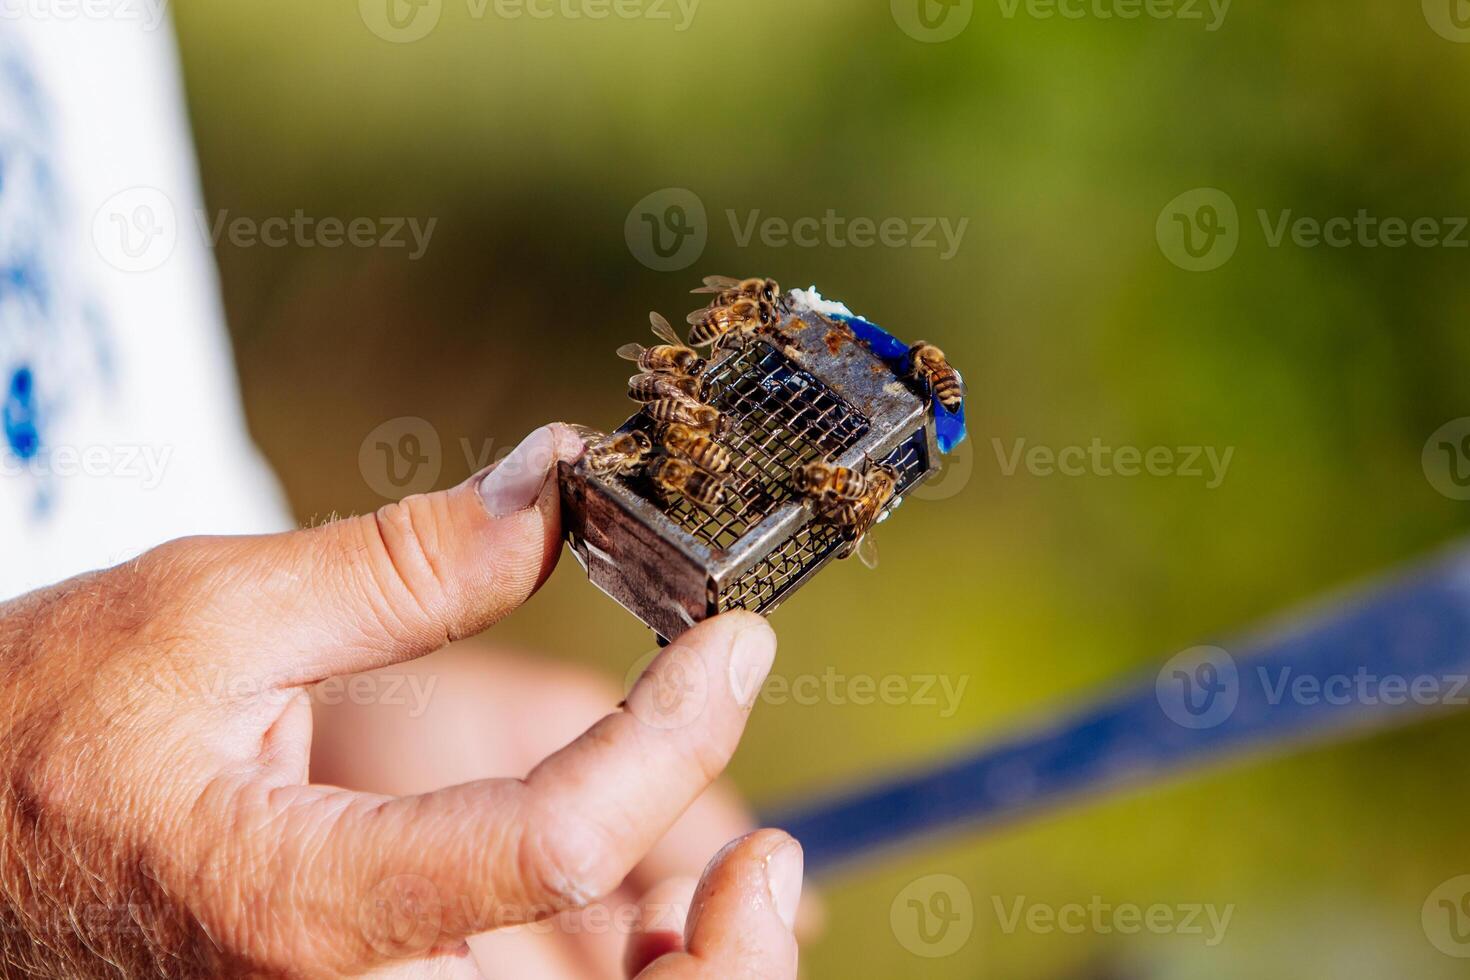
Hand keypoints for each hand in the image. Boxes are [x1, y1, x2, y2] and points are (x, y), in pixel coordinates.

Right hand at [0, 424, 793, 977]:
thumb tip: (555, 486)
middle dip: (723, 961)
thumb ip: (403, 563)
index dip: (671, 734)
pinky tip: (653, 910)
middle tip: (773, 856)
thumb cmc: (28, 736)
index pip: (552, 841)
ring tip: (738, 877)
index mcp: (299, 904)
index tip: (732, 642)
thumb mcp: (203, 614)